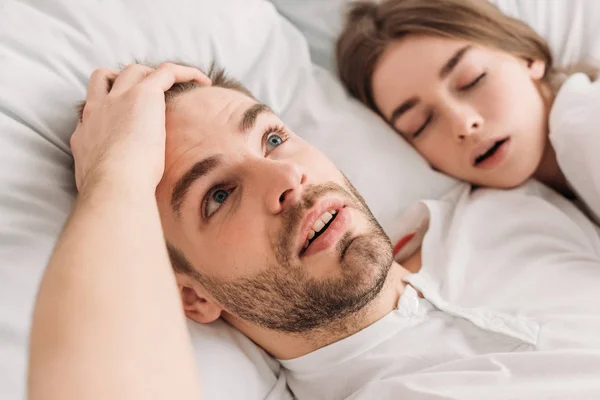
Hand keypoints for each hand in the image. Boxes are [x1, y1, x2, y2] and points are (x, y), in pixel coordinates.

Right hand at [71, 63, 210, 193]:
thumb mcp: (99, 185)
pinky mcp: (144, 94)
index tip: (128, 121)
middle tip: (146, 95)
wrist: (115, 185)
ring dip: (153, 75)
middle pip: (105, 78)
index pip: (94, 110)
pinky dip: (185, 73)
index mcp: (86, 131)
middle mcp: (98, 109)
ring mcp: (119, 98)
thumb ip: (106, 179)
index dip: (109, 109)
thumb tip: (119, 192)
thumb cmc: (111, 194)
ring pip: (135, 71)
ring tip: (176, 88)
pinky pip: (167, 71)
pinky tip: (203, 81)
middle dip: (123, 81)